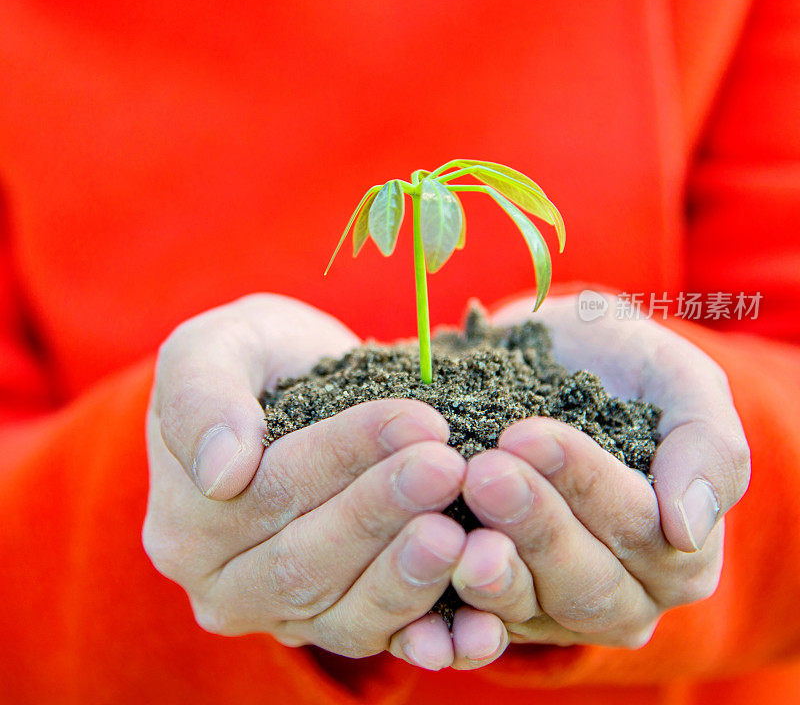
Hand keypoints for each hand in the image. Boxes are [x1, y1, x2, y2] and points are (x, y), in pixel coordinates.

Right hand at [143, 294, 467, 666]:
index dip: (346, 455)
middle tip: (449, 468)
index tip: (417, 420)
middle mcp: (226, 584)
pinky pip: (384, 639)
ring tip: (464, 533)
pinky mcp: (340, 621)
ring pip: (346, 614)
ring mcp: (284, 614)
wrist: (292, 387)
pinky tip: (478, 622)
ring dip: (409, 576)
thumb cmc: (251, 358)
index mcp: (185, 521)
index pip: (270, 490)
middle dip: (384, 512)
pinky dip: (433, 633)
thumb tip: (223, 474)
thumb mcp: (212, 349)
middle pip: (307, 561)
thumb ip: (201, 398)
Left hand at [446, 294, 750, 651]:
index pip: (639, 530)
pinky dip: (444, 614)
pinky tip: (419, 591)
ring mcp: (551, 604)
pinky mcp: (492, 601)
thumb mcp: (680, 383)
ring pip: (525, 607)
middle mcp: (621, 593)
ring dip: (489, 570)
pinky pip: (470, 621)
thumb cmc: (624, 366)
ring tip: (452, 527)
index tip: (529, 436)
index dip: (585, 486)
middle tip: (484, 474)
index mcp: (678, 551)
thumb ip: (707, 448)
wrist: (553, 357)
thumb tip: (689, 528)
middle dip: (533, 526)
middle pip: (583, 584)